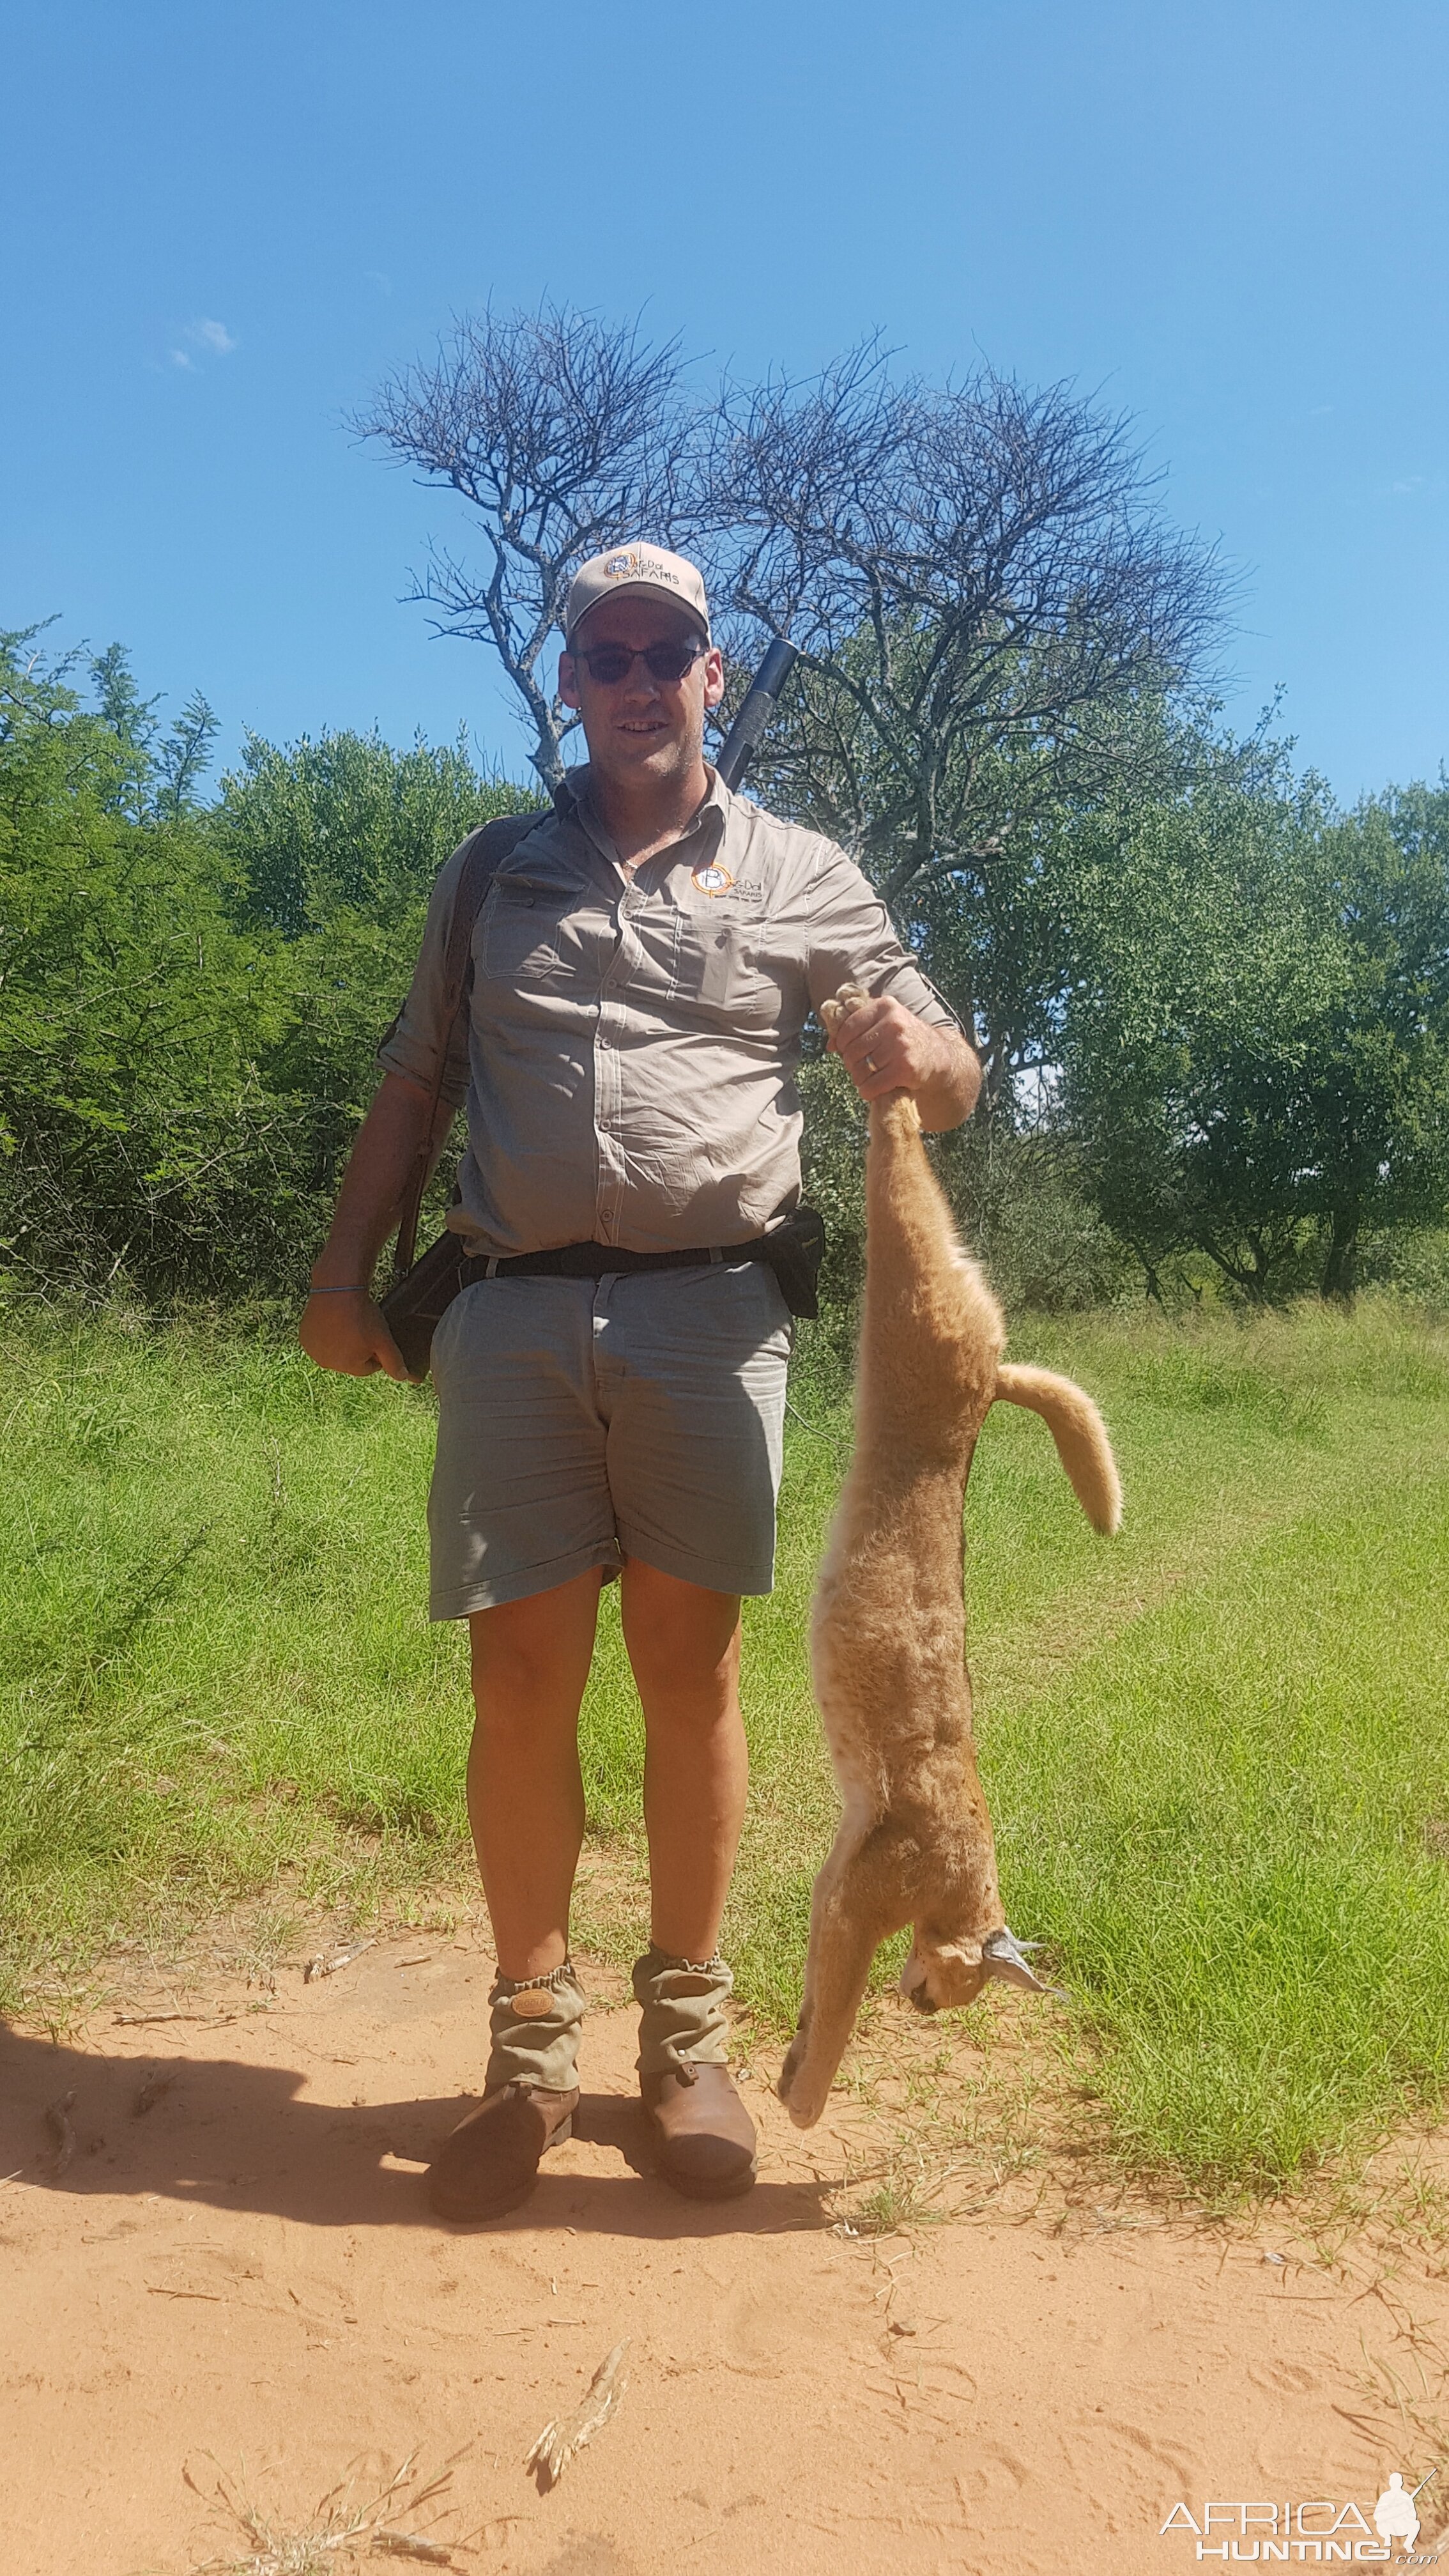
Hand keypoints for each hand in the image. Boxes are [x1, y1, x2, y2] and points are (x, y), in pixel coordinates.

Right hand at [299, 1289, 413, 1381]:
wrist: (338, 1289)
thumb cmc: (362, 1315)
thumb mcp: (384, 1340)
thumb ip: (394, 1362)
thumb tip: (402, 1378)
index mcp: (348, 1367)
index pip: (368, 1368)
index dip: (375, 1352)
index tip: (375, 1337)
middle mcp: (327, 1363)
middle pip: (349, 1360)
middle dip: (357, 1348)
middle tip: (362, 1327)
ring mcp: (313, 1350)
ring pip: (334, 1350)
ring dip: (341, 1341)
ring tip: (348, 1322)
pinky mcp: (304, 1336)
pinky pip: (320, 1340)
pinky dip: (326, 1333)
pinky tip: (333, 1320)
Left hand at [827, 993, 953, 1103]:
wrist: (939, 1057)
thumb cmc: (906, 1039)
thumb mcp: (886, 1023)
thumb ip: (859, 1026)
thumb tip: (829, 1044)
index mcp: (886, 1007)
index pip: (848, 1027)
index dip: (842, 1043)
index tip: (847, 1051)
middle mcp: (893, 1023)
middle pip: (852, 1050)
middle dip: (851, 1063)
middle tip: (860, 1068)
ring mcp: (900, 1046)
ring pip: (860, 1069)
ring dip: (859, 1079)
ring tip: (868, 1078)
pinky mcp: (905, 1068)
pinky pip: (872, 1085)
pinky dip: (868, 1092)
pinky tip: (873, 1090)